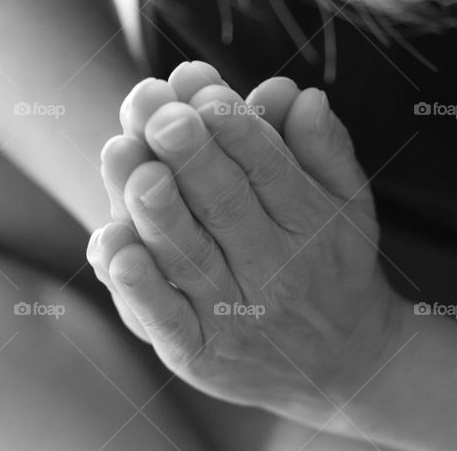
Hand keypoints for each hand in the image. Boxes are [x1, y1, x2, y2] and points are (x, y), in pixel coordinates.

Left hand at [87, 62, 400, 422]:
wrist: (344, 367)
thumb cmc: (334, 263)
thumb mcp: (348, 201)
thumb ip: (323, 145)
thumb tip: (296, 92)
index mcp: (311, 225)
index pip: (270, 168)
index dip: (235, 127)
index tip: (202, 90)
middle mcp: (274, 272)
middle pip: (224, 206)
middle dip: (188, 154)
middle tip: (158, 112)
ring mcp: (232, 316)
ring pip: (188, 255)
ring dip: (153, 207)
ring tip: (124, 156)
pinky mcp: (197, 353)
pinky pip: (164, 320)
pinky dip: (136, 286)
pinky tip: (109, 243)